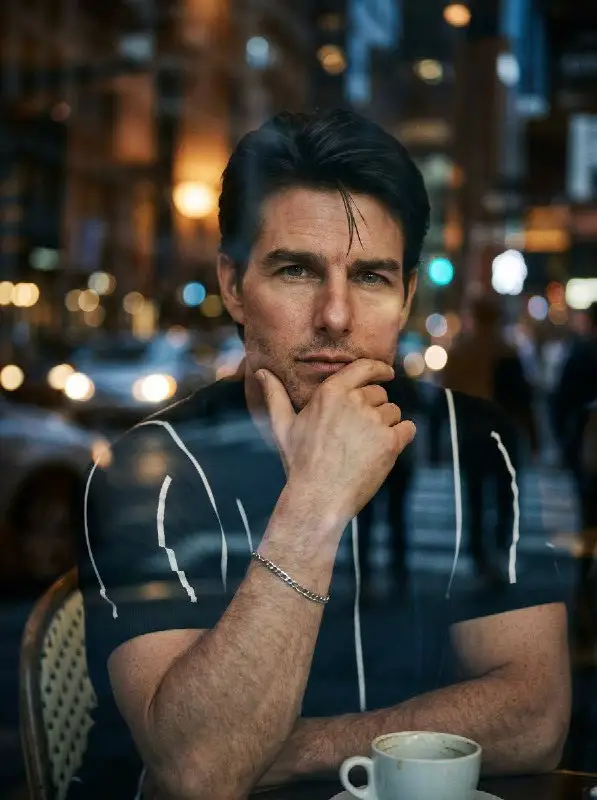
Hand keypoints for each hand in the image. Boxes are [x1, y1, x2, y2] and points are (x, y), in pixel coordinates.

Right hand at [257, 359, 415, 522]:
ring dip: (386, 425)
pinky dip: (402, 436)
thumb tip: (261, 372)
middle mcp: (354, 401)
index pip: (365, 367)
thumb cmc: (299, 463)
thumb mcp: (283, 426)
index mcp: (331, 392)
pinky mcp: (390, 442)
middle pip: (379, 394)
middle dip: (374, 408)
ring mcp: (374, 421)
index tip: (388, 373)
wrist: (317, 498)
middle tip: (358, 433)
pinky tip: (386, 449)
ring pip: (394, 412)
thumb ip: (275, 395)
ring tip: (366, 446)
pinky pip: (408, 428)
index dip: (380, 369)